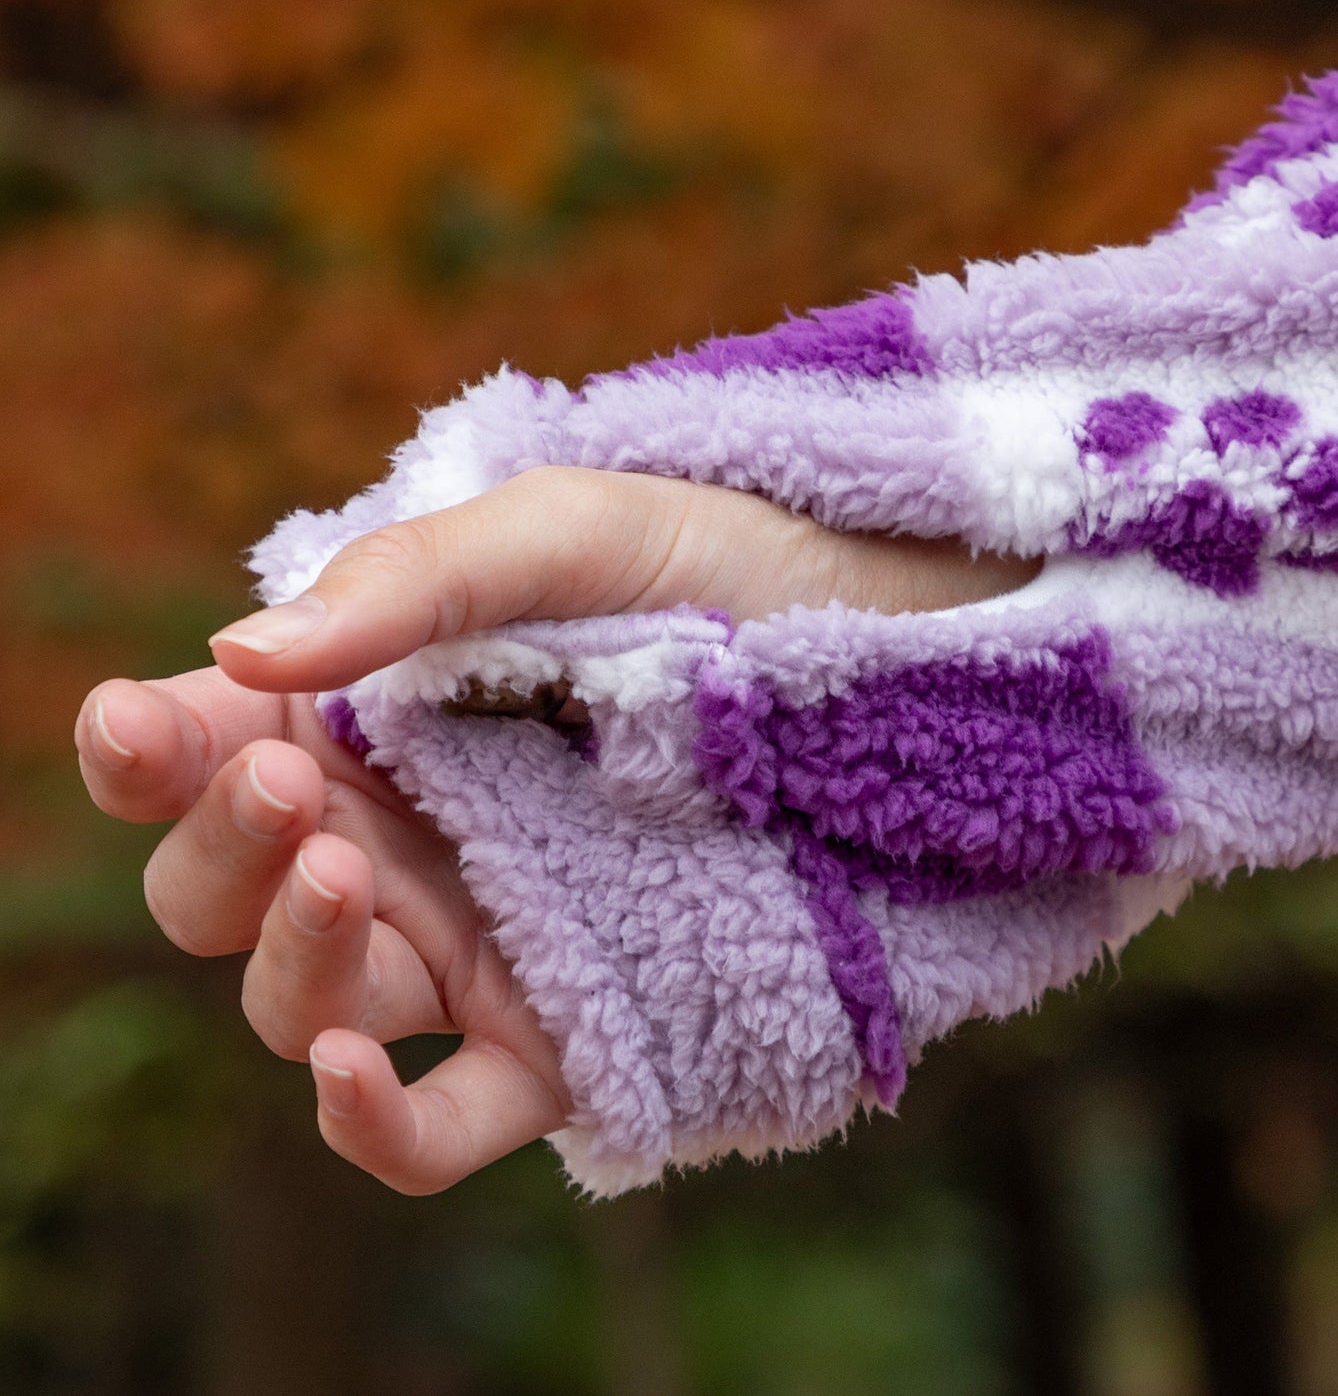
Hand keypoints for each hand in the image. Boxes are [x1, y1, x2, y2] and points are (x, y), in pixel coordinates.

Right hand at [77, 468, 1036, 1193]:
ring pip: (312, 1003)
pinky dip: (373, 1124)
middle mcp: (398, 838)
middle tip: (299, 779)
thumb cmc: (714, 564)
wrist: (873, 647)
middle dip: (226, 848)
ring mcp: (476, 942)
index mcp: (367, 716)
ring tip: (359, 866)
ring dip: (296, 953)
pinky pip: (439, 1121)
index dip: (146, 752)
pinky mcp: (566, 1032)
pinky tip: (352, 1076)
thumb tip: (239, 653)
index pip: (199, 755)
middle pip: (224, 893)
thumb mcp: (567, 532)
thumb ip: (412, 581)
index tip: (145, 722)